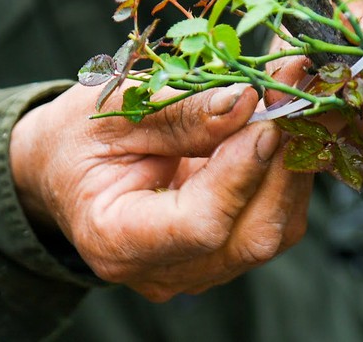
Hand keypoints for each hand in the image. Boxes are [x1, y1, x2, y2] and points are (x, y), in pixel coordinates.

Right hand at [9, 82, 311, 301]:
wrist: (67, 167)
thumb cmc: (76, 138)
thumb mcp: (113, 110)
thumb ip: (178, 112)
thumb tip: (245, 100)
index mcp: (117, 240)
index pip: (201, 224)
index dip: (241, 171)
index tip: (264, 116)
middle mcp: (163, 271)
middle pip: (251, 234)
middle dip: (283, 160)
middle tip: (295, 91)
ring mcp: (198, 268)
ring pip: (274, 228)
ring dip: (294, 160)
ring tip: (294, 96)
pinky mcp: (223, 250)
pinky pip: (274, 217)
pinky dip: (288, 168)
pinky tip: (287, 123)